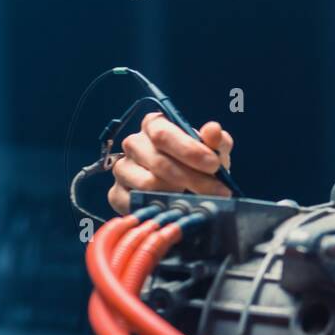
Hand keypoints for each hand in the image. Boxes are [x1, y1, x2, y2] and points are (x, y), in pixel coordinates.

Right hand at [107, 112, 233, 214]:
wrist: (188, 191)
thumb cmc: (200, 165)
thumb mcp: (215, 152)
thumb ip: (216, 140)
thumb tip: (213, 129)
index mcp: (154, 125)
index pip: (163, 134)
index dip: (189, 150)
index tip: (214, 165)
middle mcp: (133, 144)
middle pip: (158, 162)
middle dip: (192, 178)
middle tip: (217, 191)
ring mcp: (122, 169)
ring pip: (147, 184)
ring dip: (178, 195)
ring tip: (199, 200)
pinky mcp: (117, 193)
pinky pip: (135, 203)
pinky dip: (159, 208)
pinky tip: (176, 209)